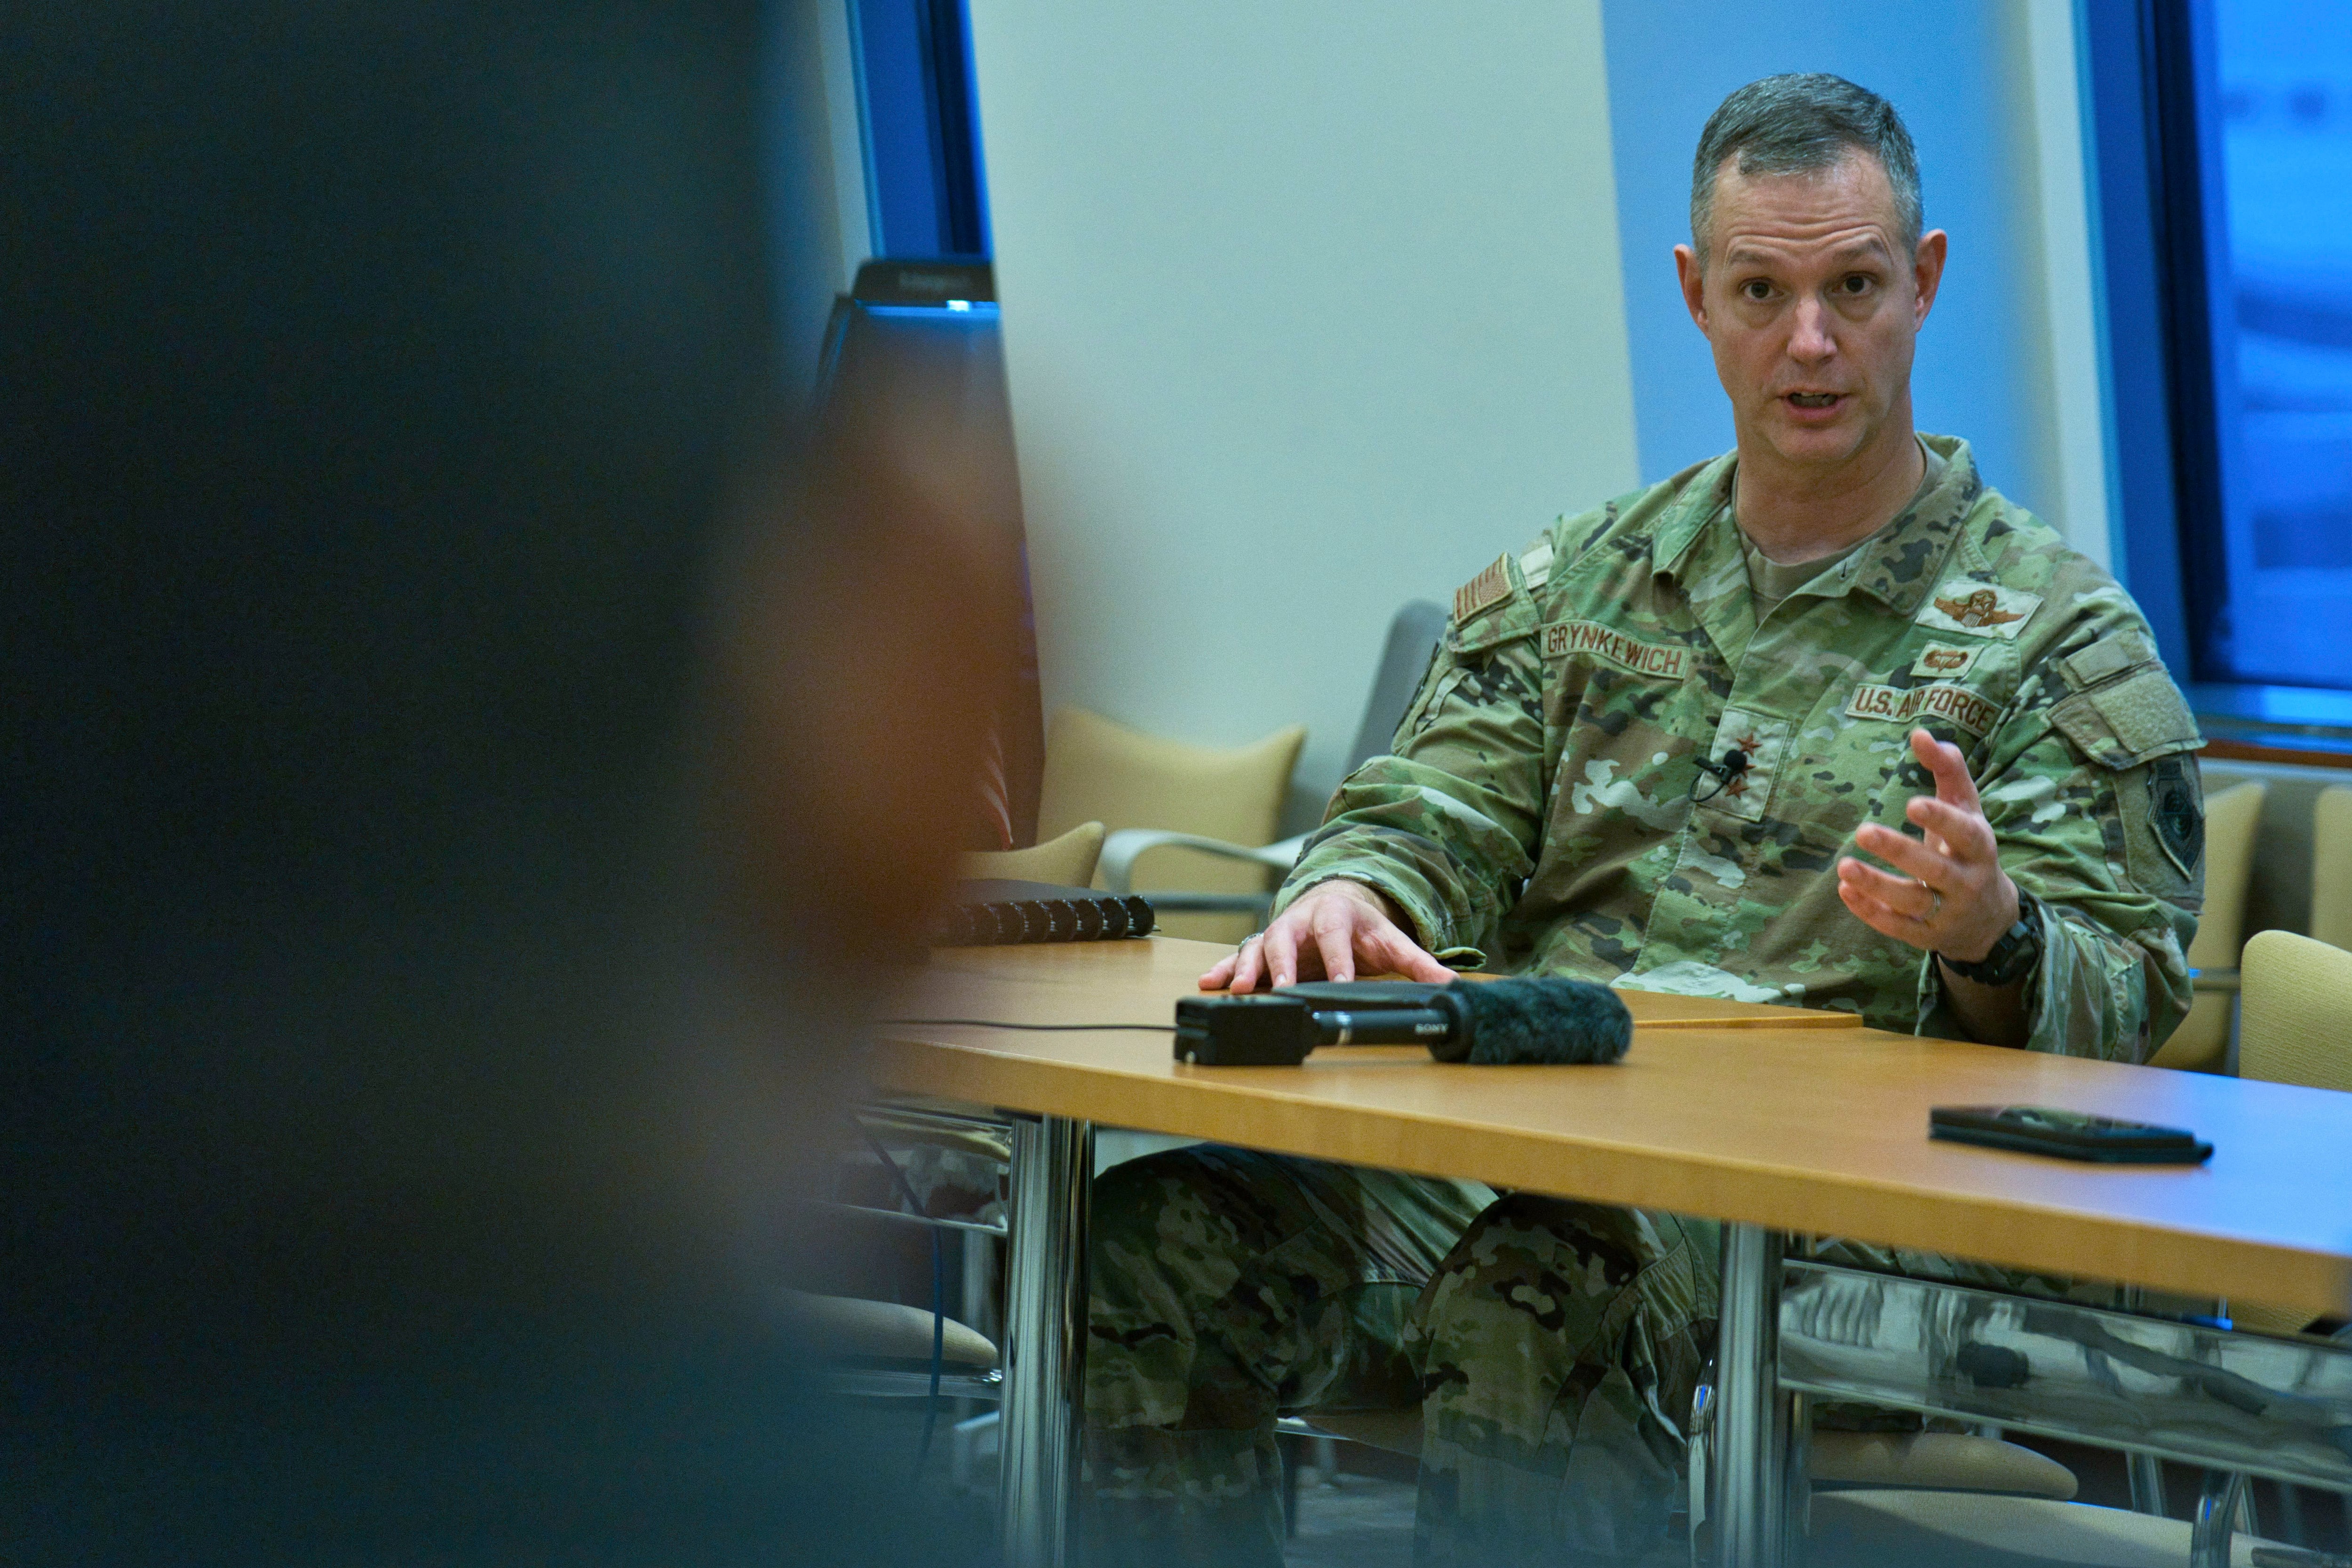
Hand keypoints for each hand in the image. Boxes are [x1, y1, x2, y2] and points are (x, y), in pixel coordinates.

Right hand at [1198, 879, 1454, 991]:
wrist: (1337, 901)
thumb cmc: (1364, 927)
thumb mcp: (1393, 941)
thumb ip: (1420, 963)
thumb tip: (1451, 984)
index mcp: (1336, 915)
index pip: (1336, 937)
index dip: (1338, 961)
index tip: (1340, 984)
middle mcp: (1301, 921)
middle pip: (1287, 938)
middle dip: (1281, 963)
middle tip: (1280, 986)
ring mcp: (1279, 933)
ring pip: (1258, 946)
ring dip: (1247, 968)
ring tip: (1237, 989)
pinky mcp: (1264, 948)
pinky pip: (1241, 956)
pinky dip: (1226, 969)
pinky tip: (1210, 983)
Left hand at [1836, 728, 2019, 965]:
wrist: (1990, 920)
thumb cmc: (1969, 850)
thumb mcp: (1967, 810)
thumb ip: (1948, 770)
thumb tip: (1919, 733)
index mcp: (1980, 847)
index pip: (1965, 834)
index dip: (1941, 820)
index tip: (1911, 804)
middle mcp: (1967, 881)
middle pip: (1934, 869)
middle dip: (1899, 851)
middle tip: (1863, 830)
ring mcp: (1948, 912)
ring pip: (1912, 901)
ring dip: (1877, 885)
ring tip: (1843, 865)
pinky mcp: (1927, 935)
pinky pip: (1897, 927)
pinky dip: (1870, 912)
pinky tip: (1844, 889)